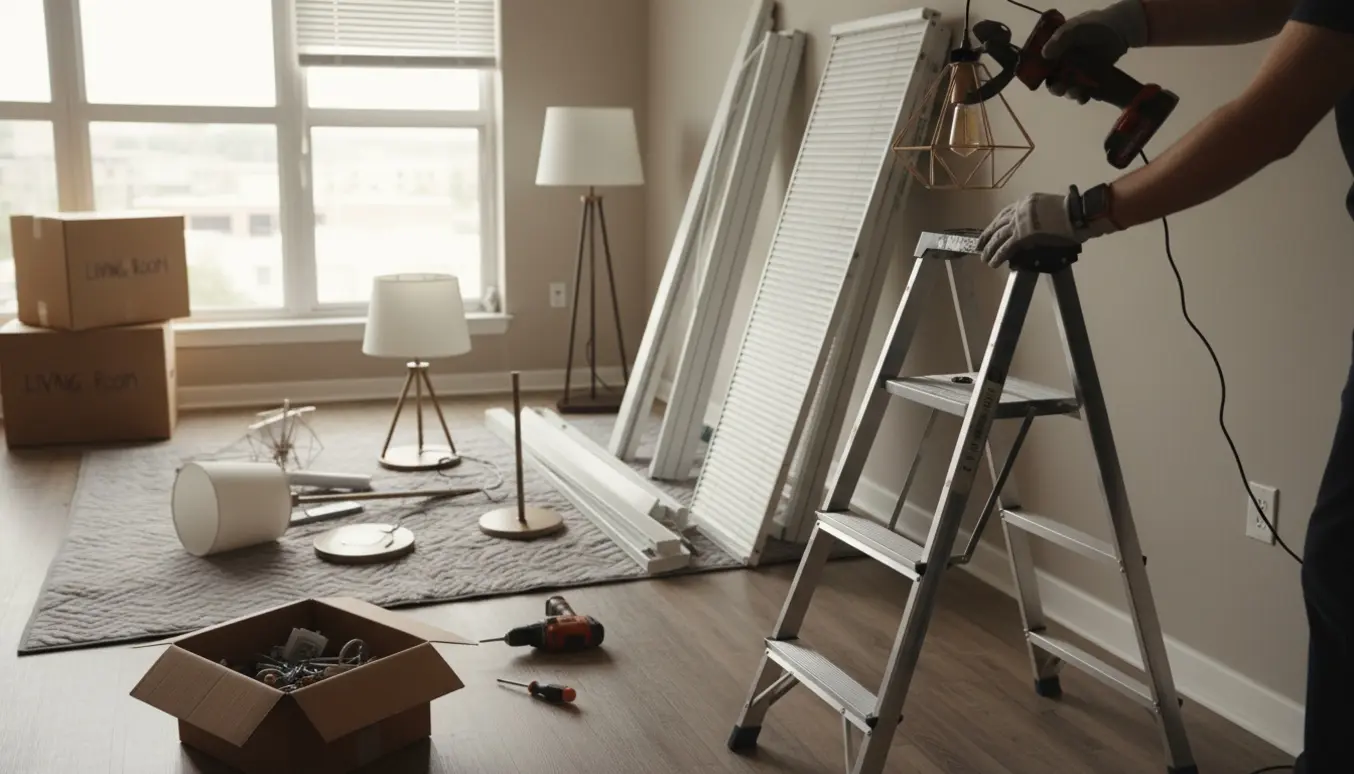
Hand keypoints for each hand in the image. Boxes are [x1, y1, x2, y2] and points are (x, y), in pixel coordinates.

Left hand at [977, 192, 1117, 267]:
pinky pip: (1005, 247)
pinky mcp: (1022, 235)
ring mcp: (1019, 222)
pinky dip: (998, 256)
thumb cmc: (1071, 211)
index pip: (1005, 213)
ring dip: (990, 249)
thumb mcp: (1050, 206)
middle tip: (979, 246)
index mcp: (1026, 202)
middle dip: (987, 237)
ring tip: (984, 258)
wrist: (1076, 213)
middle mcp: (1019, 210)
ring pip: (998, 237)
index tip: (989, 231)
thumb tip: (1034, 226)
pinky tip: (993, 263)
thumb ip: (1038, 214)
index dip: (995, 224)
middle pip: (998, 225)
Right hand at [1042, 0, 1149, 103]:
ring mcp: (1078, 71)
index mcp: (1056, 50)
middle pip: (1054, 80)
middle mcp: (1064, 62)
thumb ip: (1060, 41)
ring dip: (1069, 93)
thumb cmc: (1095, 27)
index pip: (1042, 65)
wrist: (1119, 31)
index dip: (1039, 73)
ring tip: (1077, 92)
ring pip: (1068, 88)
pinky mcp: (1090, 79)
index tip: (1043, 78)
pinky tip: (1085, 98)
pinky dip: (1082, 97)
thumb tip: (1044, 55)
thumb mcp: (1075, 30)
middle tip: (1060, 88)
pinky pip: (1083, 91)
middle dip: (1056, 87)